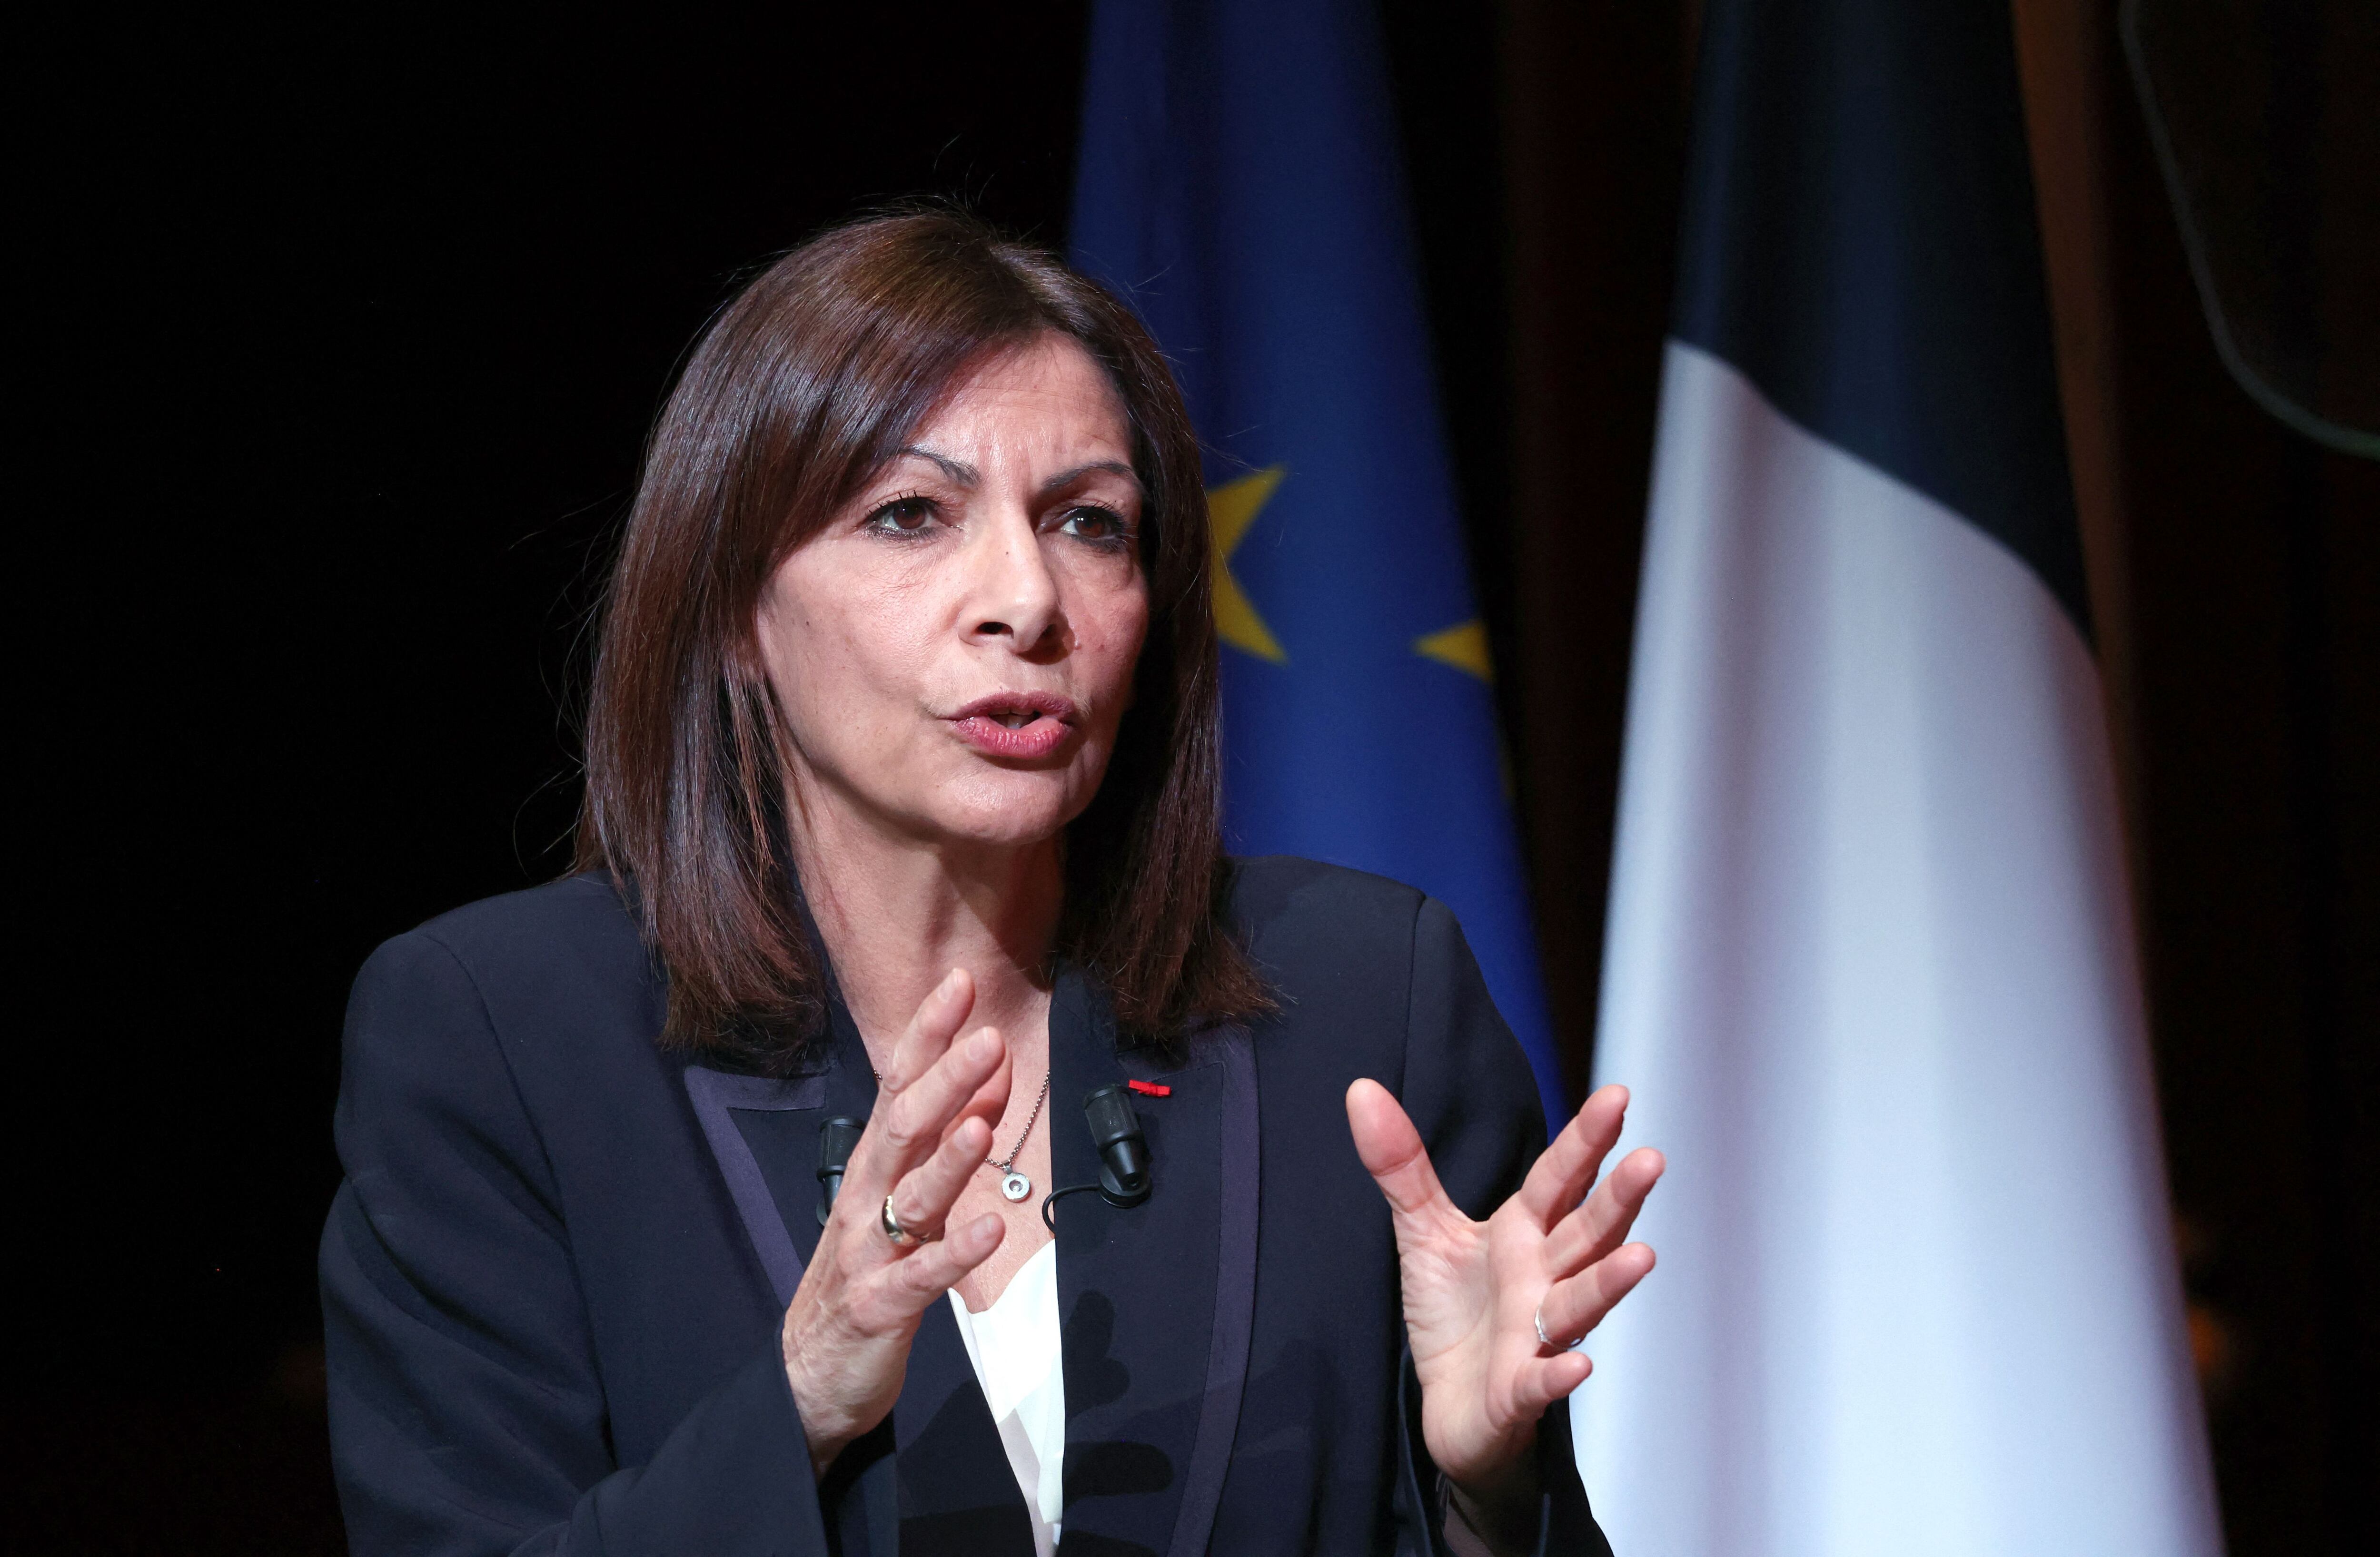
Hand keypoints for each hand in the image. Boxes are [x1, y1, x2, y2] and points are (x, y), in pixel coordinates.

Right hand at [780, 968, 1012, 1476]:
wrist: (810, 1371)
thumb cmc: (864, 1271)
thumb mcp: (905, 1199)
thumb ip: (945, 1146)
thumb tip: (989, 1089)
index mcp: (875, 1165)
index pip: (901, 1085)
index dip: (928, 1034)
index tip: (959, 983)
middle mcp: (866, 1197)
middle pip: (904, 1127)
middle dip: (944, 1080)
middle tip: (986, 1037)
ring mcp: (868, 1251)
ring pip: (910, 1195)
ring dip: (949, 1159)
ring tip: (983, 1125)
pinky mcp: (880, 1306)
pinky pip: (922, 1275)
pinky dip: (955, 1252)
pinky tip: (989, 1229)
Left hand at [1346, 1081, 1662, 1537]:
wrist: (1448, 1404)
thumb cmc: (1453, 1312)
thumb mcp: (1423, 1230)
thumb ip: (1401, 1164)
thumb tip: (1362, 1089)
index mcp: (1525, 1234)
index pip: (1559, 1179)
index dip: (1586, 1141)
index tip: (1617, 1096)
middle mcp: (1543, 1280)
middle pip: (1587, 1234)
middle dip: (1619, 1199)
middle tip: (1652, 1159)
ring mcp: (1536, 1336)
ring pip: (1579, 1304)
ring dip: (1609, 1282)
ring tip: (1642, 1256)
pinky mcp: (1517, 1391)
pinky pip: (1541, 1381)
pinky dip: (1558, 1374)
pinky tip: (1578, 1365)